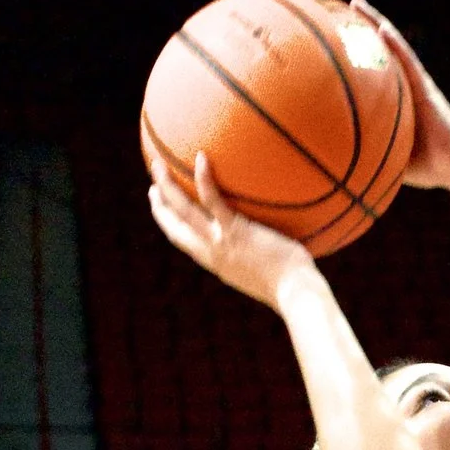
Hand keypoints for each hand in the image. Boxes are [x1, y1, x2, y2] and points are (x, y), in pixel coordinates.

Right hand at [147, 152, 317, 310]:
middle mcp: (212, 253)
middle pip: (174, 226)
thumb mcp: (268, 272)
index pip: (185, 241)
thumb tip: (273, 240)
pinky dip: (204, 178)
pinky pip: (213, 200)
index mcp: (216, 262)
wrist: (296, 294)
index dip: (169, 223)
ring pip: (183, 210)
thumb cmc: (293, 285)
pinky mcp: (235, 230)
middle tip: (152, 184)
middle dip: (159, 205)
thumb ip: (260, 254)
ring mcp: (221, 241)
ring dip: (166, 185)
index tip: (161, 207)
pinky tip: (202, 156)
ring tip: (158, 163)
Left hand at [349, 0, 449, 195]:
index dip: (352, 53)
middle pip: (378, 49)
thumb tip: (336, 159)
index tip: (330, 40)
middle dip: (359, 28)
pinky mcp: (425, 86)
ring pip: (392, 45)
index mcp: (395, 98)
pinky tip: (380, 28)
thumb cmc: (426, 165)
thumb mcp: (389, 156)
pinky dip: (394, 43)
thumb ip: (368, 150)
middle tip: (336, 10)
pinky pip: (408, 60)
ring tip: (355, 3)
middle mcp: (404, 85)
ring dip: (374, 22)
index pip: (371, 70)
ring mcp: (415, 82)